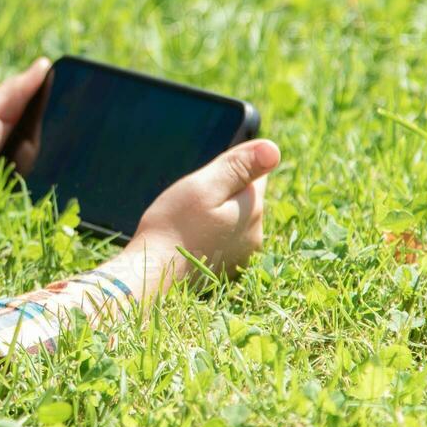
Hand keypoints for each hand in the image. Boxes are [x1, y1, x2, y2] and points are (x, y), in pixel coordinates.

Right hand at [125, 139, 280, 283]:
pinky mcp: (228, 268)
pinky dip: (208, 234)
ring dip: (214, 214)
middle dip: (221, 192)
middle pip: (244, 197)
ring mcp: (243, 254)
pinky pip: (223, 239)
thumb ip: (239, 167)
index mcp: (253, 209)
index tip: (207, 177)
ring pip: (233, 218)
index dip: (230, 167)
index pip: (255, 172)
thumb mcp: (203, 187)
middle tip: (190, 202)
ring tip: (187, 223)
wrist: (153, 276)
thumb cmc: (173, 228)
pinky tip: (189, 239)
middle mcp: (255, 233)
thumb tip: (274, 149)